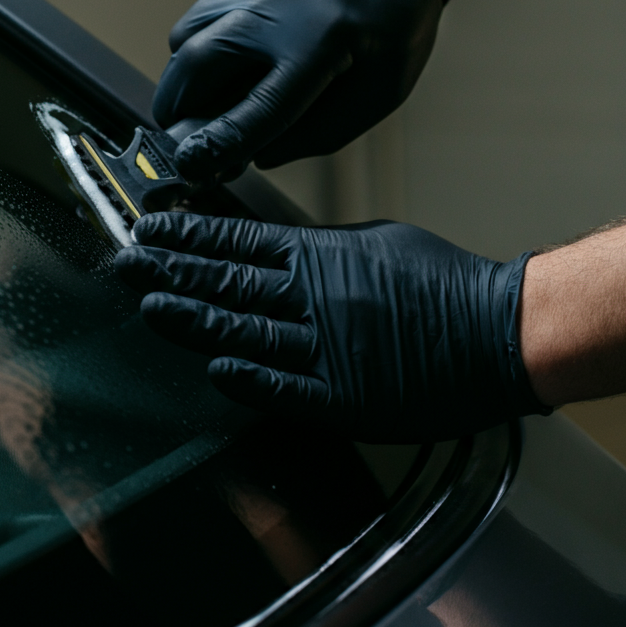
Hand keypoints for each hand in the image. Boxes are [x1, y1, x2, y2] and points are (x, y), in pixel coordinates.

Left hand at [115, 213, 549, 442]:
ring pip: (245, 332)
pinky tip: (214, 368)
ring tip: (150, 305)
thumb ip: (318, 248)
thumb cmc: (441, 283)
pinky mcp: (346, 398)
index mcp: (322, 258)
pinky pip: (287, 390)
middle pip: (229, 285)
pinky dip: (250, 379)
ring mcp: (328, 351)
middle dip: (172, 273)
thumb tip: (272, 248)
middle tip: (126, 264)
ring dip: (194, 320)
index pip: (239, 244)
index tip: (151, 229)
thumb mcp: (374, 241)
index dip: (189, 236)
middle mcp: (316, 300)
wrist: (499, 333)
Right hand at [153, 0, 477, 181]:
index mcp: (317, 45)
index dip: (215, 145)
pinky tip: (248, 32)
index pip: (252, 110)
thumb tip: (254, 155)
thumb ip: (315, 133)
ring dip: (190, 71)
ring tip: (222, 82)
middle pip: (193, 67)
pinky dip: (212, 33)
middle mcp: (273, 6)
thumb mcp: (376, 94)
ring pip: (186, 36)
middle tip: (183, 130)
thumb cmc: (393, 23)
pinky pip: (203, 8)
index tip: (191, 165)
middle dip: (177, 108)